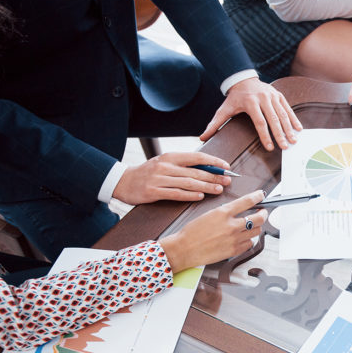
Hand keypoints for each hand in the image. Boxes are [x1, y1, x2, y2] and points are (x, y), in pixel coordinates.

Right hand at [113, 152, 232, 204]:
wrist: (123, 181)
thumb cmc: (149, 173)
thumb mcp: (165, 163)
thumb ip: (184, 166)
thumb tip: (209, 168)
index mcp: (171, 156)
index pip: (197, 157)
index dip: (214, 162)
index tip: (227, 167)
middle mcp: (165, 166)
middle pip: (195, 171)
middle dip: (214, 176)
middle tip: (228, 180)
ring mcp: (159, 179)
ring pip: (188, 183)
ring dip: (206, 186)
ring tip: (218, 189)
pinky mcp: (153, 192)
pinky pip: (176, 194)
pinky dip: (190, 195)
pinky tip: (200, 196)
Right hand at [159, 190, 266, 271]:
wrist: (184, 249)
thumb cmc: (192, 233)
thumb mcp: (208, 214)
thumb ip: (225, 212)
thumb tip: (238, 210)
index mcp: (223, 213)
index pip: (247, 201)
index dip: (257, 197)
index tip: (261, 195)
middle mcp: (231, 225)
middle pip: (258, 218)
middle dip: (263, 214)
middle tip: (262, 213)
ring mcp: (234, 239)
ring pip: (256, 231)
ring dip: (256, 227)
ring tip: (252, 226)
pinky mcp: (234, 251)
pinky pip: (250, 244)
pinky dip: (249, 240)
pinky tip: (244, 238)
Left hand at [199, 77, 301, 150]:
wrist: (243, 79)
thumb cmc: (234, 98)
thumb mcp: (224, 109)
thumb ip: (215, 124)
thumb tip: (203, 137)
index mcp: (250, 103)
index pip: (260, 122)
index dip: (265, 136)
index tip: (269, 147)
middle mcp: (263, 98)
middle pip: (274, 119)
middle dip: (280, 134)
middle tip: (285, 147)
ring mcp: (272, 96)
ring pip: (283, 114)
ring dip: (289, 128)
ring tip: (293, 140)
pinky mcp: (278, 95)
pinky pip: (287, 108)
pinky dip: (293, 119)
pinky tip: (298, 129)